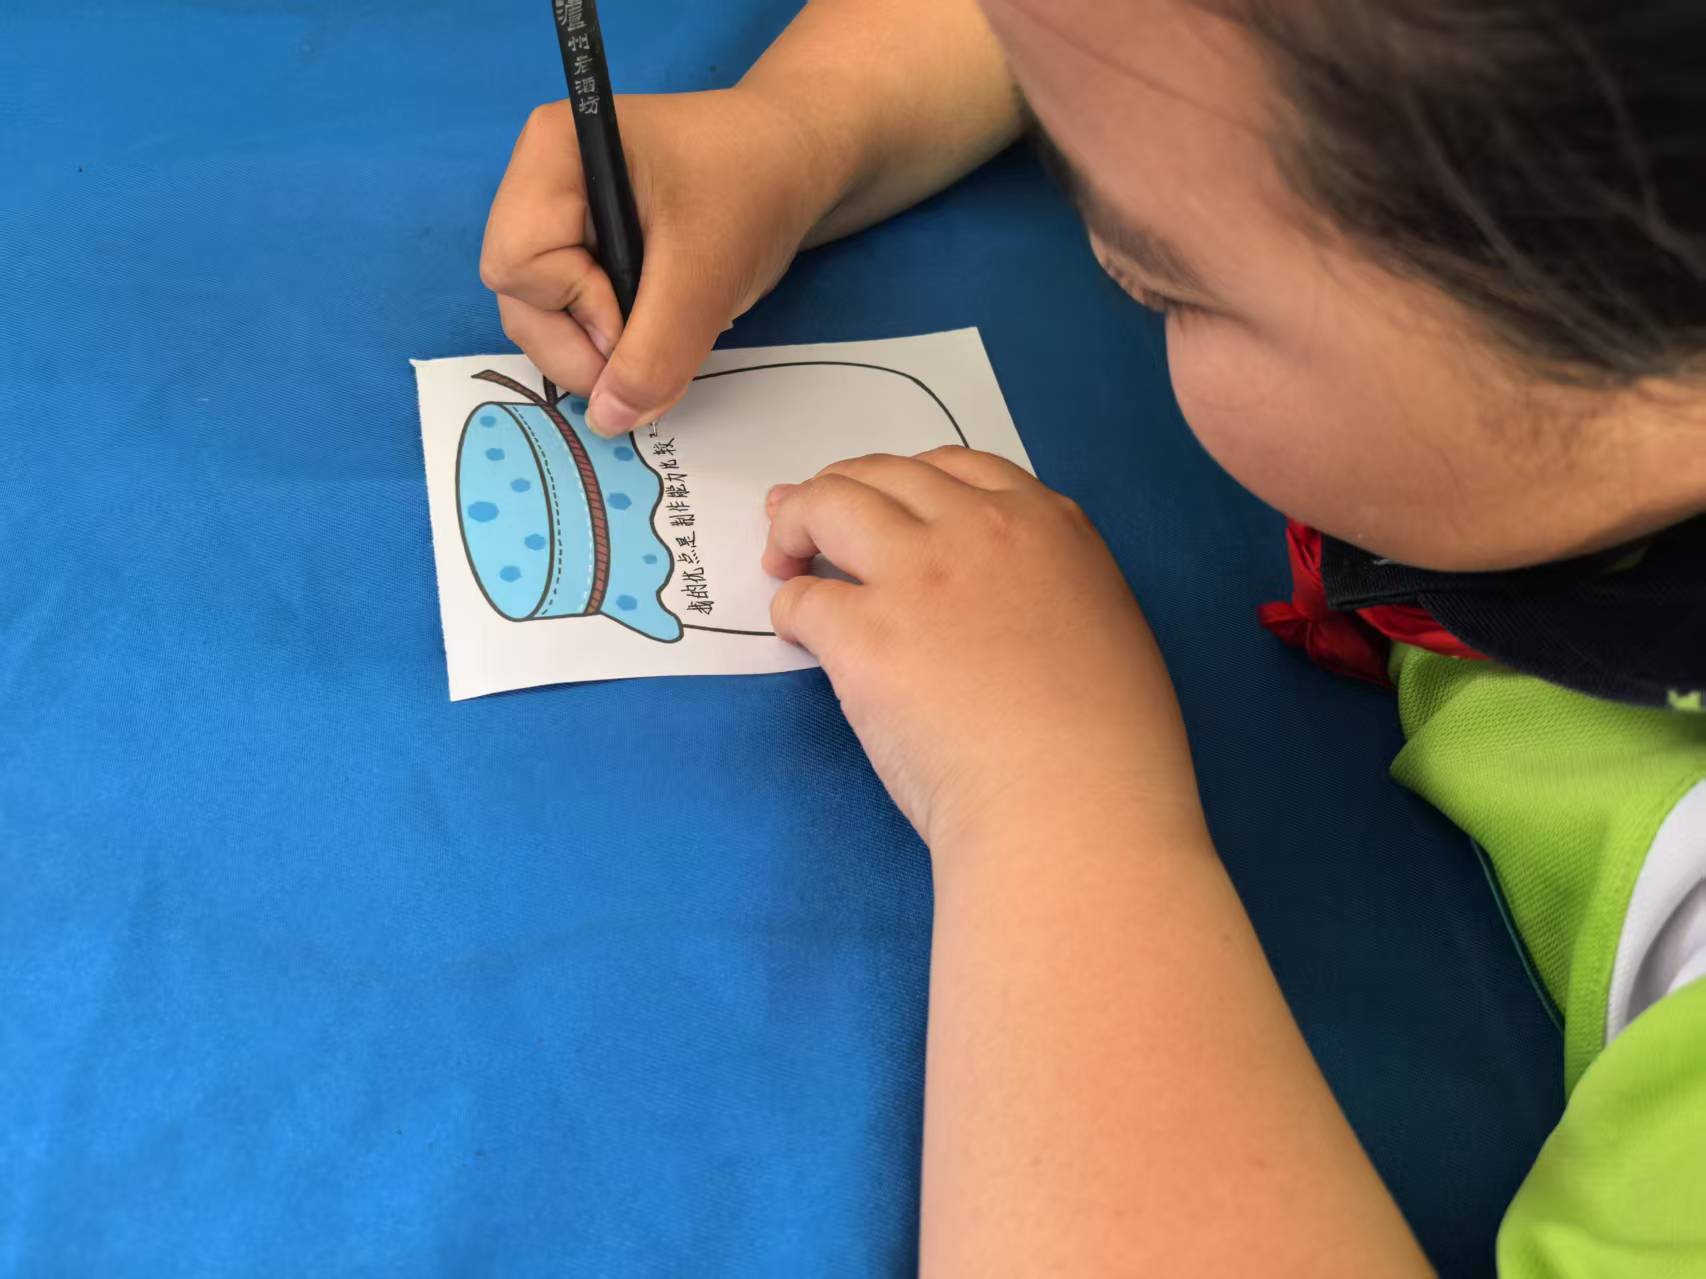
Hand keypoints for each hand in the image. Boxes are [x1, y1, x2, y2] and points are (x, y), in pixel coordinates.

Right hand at [481, 90, 834, 435]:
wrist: (794, 162)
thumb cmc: (753, 187)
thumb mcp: (707, 273)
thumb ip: (656, 352)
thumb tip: (608, 420)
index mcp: (552, 155)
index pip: (517, 264)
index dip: (576, 308)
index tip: (644, 314)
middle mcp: (537, 185)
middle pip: (521, 298)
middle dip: (584, 344)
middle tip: (657, 348)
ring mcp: (557, 221)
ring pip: (544, 319)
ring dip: (602, 347)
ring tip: (667, 326)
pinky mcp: (581, 250)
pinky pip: (573, 318)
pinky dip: (614, 338)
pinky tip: (658, 317)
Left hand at [764, 449, 1197, 855]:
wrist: (1074, 807)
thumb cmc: (1109, 747)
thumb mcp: (1106, 627)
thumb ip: (1049, 586)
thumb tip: (994, 600)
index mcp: (1047, 527)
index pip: (955, 466)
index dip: (903, 479)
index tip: (881, 503)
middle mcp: (977, 530)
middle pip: (880, 474)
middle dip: (835, 489)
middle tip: (805, 520)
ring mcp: (917, 576)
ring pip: (827, 506)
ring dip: (794, 525)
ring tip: (781, 559)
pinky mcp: (865, 635)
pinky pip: (803, 599)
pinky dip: (791, 611)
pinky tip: (800, 636)